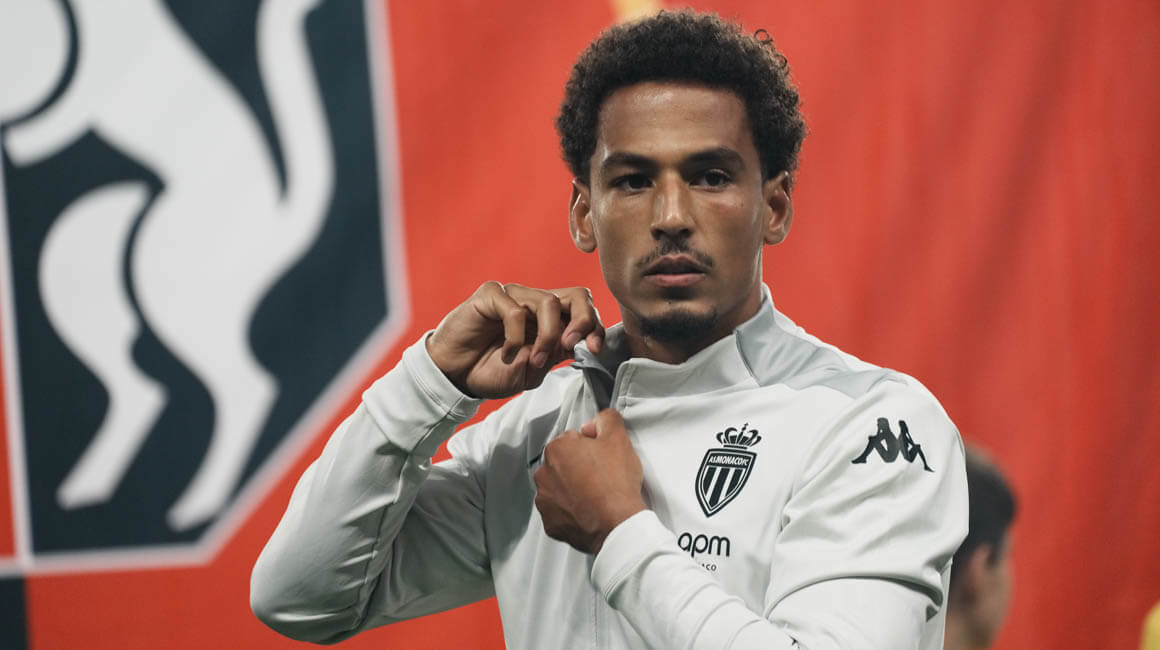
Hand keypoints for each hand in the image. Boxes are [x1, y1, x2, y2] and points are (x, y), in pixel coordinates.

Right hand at [426, 282, 604, 398]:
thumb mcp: (531, 372)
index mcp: (549, 320)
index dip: (595, 327)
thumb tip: (578, 343)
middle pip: (577, 295)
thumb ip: (553, 355)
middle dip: (583, 320)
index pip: (584, 310)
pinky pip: (515, 310)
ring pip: (549, 303)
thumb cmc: (490, 372)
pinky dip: (515, 337)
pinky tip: (505, 353)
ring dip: (546, 336)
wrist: (454, 376)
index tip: (595, 350)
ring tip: (533, 359)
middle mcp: (535, 303)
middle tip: (571, 345)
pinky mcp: (491, 295)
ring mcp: (514, 296)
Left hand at [534, 409, 646, 553]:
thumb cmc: (616, 482)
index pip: (573, 441)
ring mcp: (545, 501)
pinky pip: (560, 513)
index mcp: (556, 449)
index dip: (591, 448)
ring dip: (573, 490)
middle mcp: (543, 474)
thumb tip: (597, 421)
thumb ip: (607, 419)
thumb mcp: (619, 438)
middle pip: (563, 465)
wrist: (617, 524)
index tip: (603, 459)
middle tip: (602, 478)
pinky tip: (589, 512)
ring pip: (559, 488)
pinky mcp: (551, 523)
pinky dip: (571, 512)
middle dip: (579, 469)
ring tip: (596, 497)